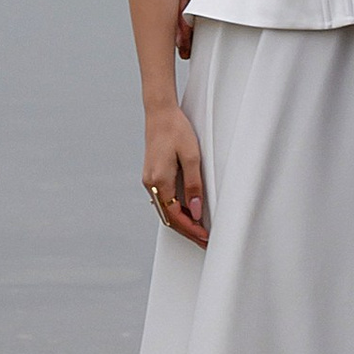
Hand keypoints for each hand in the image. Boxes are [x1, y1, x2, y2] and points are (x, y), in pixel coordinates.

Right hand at [142, 106, 208, 245]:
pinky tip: (187, 212)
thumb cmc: (176, 130)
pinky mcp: (151, 176)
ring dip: (181, 222)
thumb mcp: (192, 157)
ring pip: (165, 210)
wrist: (160, 113)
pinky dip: (175, 210)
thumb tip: (196, 211)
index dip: (191, 229)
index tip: (205, 237)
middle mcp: (150, 183)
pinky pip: (163, 200)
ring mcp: (148, 180)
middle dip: (187, 231)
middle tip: (204, 240)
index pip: (176, 216)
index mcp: (159, 181)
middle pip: (169, 218)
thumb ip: (194, 185)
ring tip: (199, 230)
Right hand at [174, 0, 221, 56]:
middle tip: (182, 49)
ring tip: (185, 51)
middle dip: (180, 30)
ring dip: (183, 31)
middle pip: (179, 8)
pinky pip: (190, 8)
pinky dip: (188, 24)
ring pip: (183, 11)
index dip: (183, 14)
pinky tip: (189, 39)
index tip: (184, 31)